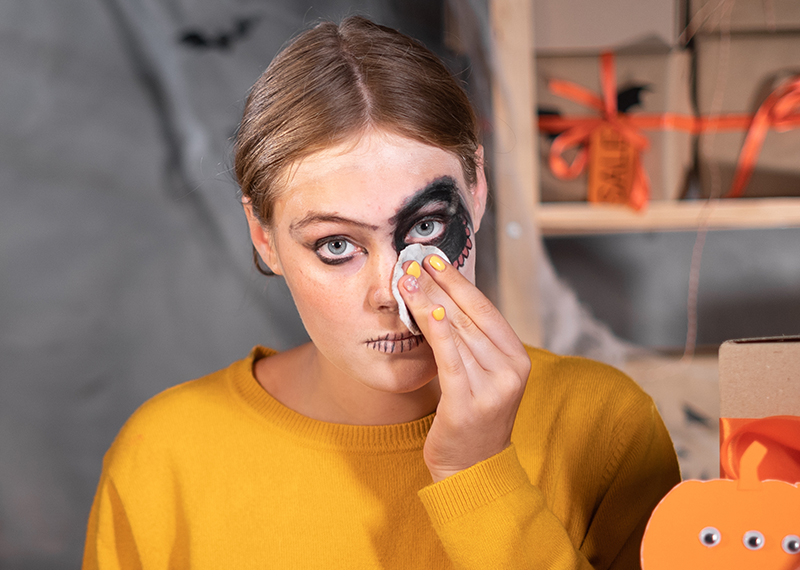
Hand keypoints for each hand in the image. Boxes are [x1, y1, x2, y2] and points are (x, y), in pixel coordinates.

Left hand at [398, 255, 530, 482]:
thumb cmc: (471, 415)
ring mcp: (493, 388)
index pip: (485, 309)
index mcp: (516, 357)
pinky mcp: (469, 403)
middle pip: (469, 316)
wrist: (472, 468)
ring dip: (428, 301)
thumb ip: (469, 341)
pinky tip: (423, 310)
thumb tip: (439, 297)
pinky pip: (450, 359)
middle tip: (414, 259)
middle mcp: (510, 370)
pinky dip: (438, 332)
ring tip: (407, 278)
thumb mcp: (479, 373)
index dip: (458, 281)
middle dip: (438, 284)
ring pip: (457, 333)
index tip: (435, 258)